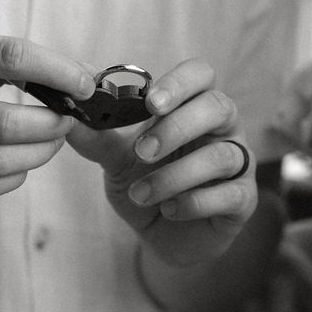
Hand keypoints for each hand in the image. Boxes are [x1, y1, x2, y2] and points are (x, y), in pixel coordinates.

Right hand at [0, 31, 94, 199]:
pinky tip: (20, 164)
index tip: (85, 84)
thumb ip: (10, 62)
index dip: (57, 71)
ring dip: (37, 154)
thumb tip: (84, 75)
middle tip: (67, 121)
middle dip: (51, 125)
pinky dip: (12, 178)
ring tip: (49, 143)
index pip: (9, 57)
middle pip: (4, 123)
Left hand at [67, 58, 257, 266]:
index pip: (200, 74)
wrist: (161, 237)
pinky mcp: (244, 200)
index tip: (150, 102)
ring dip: (176, 175)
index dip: (179, 83)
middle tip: (143, 151)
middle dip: (177, 128)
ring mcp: (238, 164)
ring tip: (142, 194)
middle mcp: (222, 129)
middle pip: (219, 106)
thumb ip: (96, 134)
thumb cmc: (146, 184)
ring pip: (223, 155)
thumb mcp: (115, 159)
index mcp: (193, 107)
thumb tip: (66, 105)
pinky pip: (231, 194)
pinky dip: (194, 202)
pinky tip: (169, 210)